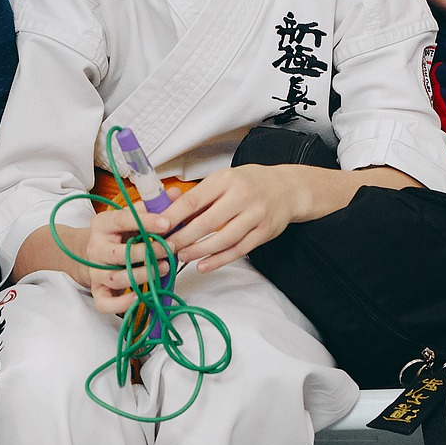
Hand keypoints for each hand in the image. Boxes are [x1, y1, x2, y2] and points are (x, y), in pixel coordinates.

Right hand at [75, 207, 176, 315]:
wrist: (88, 253)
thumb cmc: (117, 234)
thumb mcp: (129, 217)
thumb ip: (151, 207)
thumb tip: (175, 194)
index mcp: (102, 225)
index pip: (122, 220)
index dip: (146, 222)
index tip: (167, 223)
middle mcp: (96, 249)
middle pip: (118, 254)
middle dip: (147, 252)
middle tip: (171, 248)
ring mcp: (94, 272)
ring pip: (116, 278)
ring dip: (142, 275)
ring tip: (164, 268)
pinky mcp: (97, 291)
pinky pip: (105, 303)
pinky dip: (121, 304)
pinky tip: (139, 297)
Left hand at [163, 164, 300, 272]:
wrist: (287, 188)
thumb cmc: (248, 183)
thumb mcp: (223, 179)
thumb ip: (199, 196)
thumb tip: (169, 213)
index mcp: (225, 180)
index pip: (194, 200)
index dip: (174, 216)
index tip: (158, 227)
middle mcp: (241, 196)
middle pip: (206, 222)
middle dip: (183, 238)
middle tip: (165, 247)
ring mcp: (255, 215)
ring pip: (223, 239)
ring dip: (199, 251)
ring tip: (182, 256)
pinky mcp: (264, 233)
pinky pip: (238, 250)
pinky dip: (219, 260)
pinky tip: (204, 265)